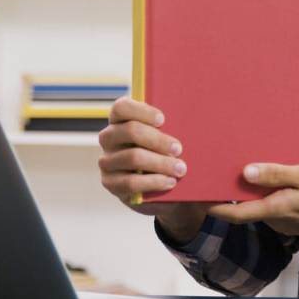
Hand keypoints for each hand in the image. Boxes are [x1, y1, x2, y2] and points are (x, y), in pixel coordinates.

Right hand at [98, 97, 207, 243]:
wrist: (161, 190)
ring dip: (161, 163)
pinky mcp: (111, 183)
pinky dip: (154, 181)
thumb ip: (169, 126)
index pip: (121, 107)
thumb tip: (191, 116)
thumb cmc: (166, 154)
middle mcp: (109, 138)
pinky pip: (131, 182)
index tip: (163, 119)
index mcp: (120, 120)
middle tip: (179, 148)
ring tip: (180, 168)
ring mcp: (107, 161)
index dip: (142, 111)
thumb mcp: (166, 137)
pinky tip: (169, 181)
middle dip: (158, 140)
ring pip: (133, 157)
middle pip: (130, 131)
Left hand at [207, 163, 298, 247]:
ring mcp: (289, 223)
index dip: (215, 207)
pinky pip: (277, 206)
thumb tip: (245, 173)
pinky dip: (271, 194)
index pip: (236, 213)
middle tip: (221, 169)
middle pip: (247, 207)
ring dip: (255, 191)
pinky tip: (277, 177)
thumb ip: (276, 175)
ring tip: (248, 165)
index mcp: (276, 210)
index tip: (198, 197)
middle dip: (233, 192)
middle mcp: (278, 220)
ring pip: (263, 206)